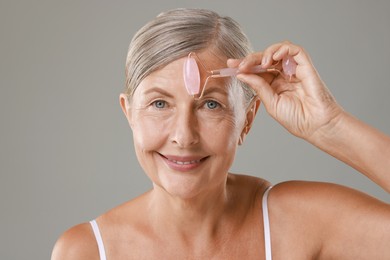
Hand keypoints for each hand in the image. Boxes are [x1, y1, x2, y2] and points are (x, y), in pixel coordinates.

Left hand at [228, 41, 342, 140]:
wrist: (315, 125)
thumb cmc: (297, 118)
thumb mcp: (271, 103)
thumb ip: (258, 86)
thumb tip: (242, 75)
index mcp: (275, 84)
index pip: (257, 70)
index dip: (244, 66)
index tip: (230, 65)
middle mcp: (284, 75)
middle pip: (265, 59)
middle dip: (250, 59)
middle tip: (238, 64)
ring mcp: (295, 69)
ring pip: (278, 51)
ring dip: (265, 53)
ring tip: (259, 64)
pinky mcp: (306, 66)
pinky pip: (295, 50)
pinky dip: (283, 49)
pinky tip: (273, 57)